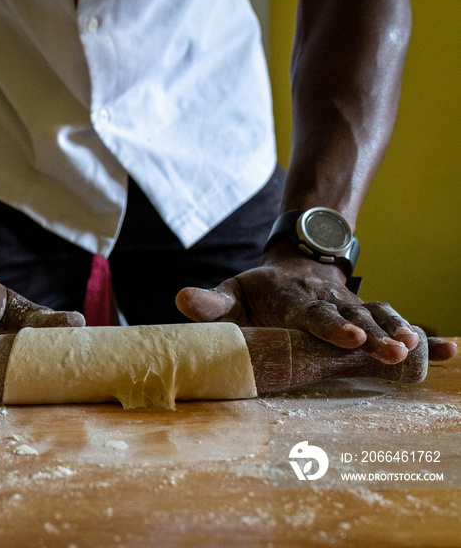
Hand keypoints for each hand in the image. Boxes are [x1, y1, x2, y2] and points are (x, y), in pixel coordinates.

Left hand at [176, 243, 456, 363]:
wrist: (295, 262)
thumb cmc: (259, 289)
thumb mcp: (232, 291)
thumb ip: (211, 302)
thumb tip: (180, 300)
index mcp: (293, 298)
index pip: (312, 313)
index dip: (330, 325)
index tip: (348, 336)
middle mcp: (328, 301)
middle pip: (354, 316)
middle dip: (375, 334)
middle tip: (394, 350)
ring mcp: (352, 305)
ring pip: (381, 316)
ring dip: (402, 332)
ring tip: (423, 351)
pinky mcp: (368, 312)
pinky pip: (397, 321)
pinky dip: (425, 336)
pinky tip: (452, 349)